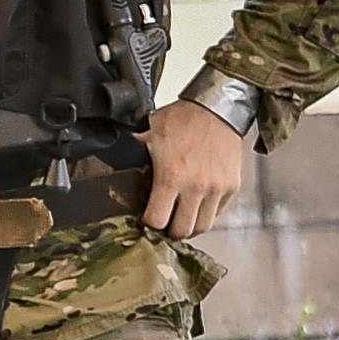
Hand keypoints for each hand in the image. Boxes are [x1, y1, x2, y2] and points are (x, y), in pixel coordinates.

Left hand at [142, 97, 249, 238]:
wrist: (216, 108)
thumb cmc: (182, 120)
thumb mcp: (147, 134)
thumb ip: (130, 153)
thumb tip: (106, 158)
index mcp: (172, 177)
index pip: (157, 221)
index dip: (148, 223)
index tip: (145, 217)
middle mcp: (196, 186)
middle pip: (181, 231)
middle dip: (168, 230)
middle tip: (163, 222)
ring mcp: (217, 188)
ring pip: (202, 227)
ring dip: (188, 225)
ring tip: (179, 217)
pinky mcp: (232, 186)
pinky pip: (218, 213)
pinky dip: (206, 214)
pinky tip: (195, 205)